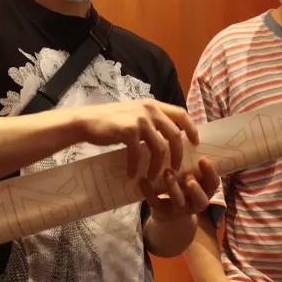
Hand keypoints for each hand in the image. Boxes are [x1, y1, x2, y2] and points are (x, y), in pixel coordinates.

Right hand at [72, 99, 198, 179]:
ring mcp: (139, 119)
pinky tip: (132, 174)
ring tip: (152, 177)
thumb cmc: (110, 121)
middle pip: (175, 134)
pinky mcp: (129, 130)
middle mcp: (149, 109)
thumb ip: (151, 122)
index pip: (182, 114)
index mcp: (153, 105)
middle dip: (177, 154)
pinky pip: (138, 154)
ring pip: (159, 147)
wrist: (87, 121)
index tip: (195, 144)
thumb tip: (166, 139)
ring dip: (157, 165)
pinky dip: (136, 166)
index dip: (192, 129)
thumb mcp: (135, 115)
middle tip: (175, 169)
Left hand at [140, 157, 220, 221]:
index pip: (213, 183)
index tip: (202, 159)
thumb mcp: (190, 172)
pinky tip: (142, 181)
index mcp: (205, 190)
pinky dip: (149, 192)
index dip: (210, 173)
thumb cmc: (182, 183)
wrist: (168, 211)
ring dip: (173, 187)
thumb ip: (191, 159)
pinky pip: (156, 204)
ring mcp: (179, 210)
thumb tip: (186, 129)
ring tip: (167, 173)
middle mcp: (195, 202)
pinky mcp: (163, 212)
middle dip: (195, 189)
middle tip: (188, 176)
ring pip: (179, 201)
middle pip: (201, 199)